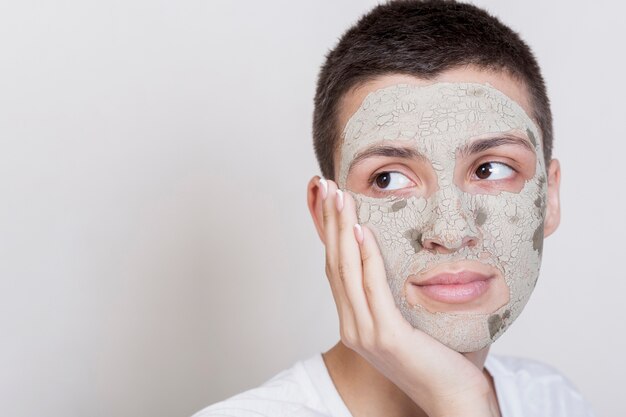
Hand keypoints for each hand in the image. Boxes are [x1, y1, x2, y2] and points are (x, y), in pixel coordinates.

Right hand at [318, 177, 498, 416]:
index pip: (335, 268)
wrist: (454, 398)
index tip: (327, 201)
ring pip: (347, 271)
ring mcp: (366, 333)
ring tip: (340, 196)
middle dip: (330, 222)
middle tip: (328, 186)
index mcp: (355, 322)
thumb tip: (397, 259)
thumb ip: (394, 293)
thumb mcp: (409, 320)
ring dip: (342, 229)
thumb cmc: (438, 358)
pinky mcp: (386, 337)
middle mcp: (352, 327)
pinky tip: (361, 231)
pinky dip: (365, 257)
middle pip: (334, 263)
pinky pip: (372, 289)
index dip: (328, 233)